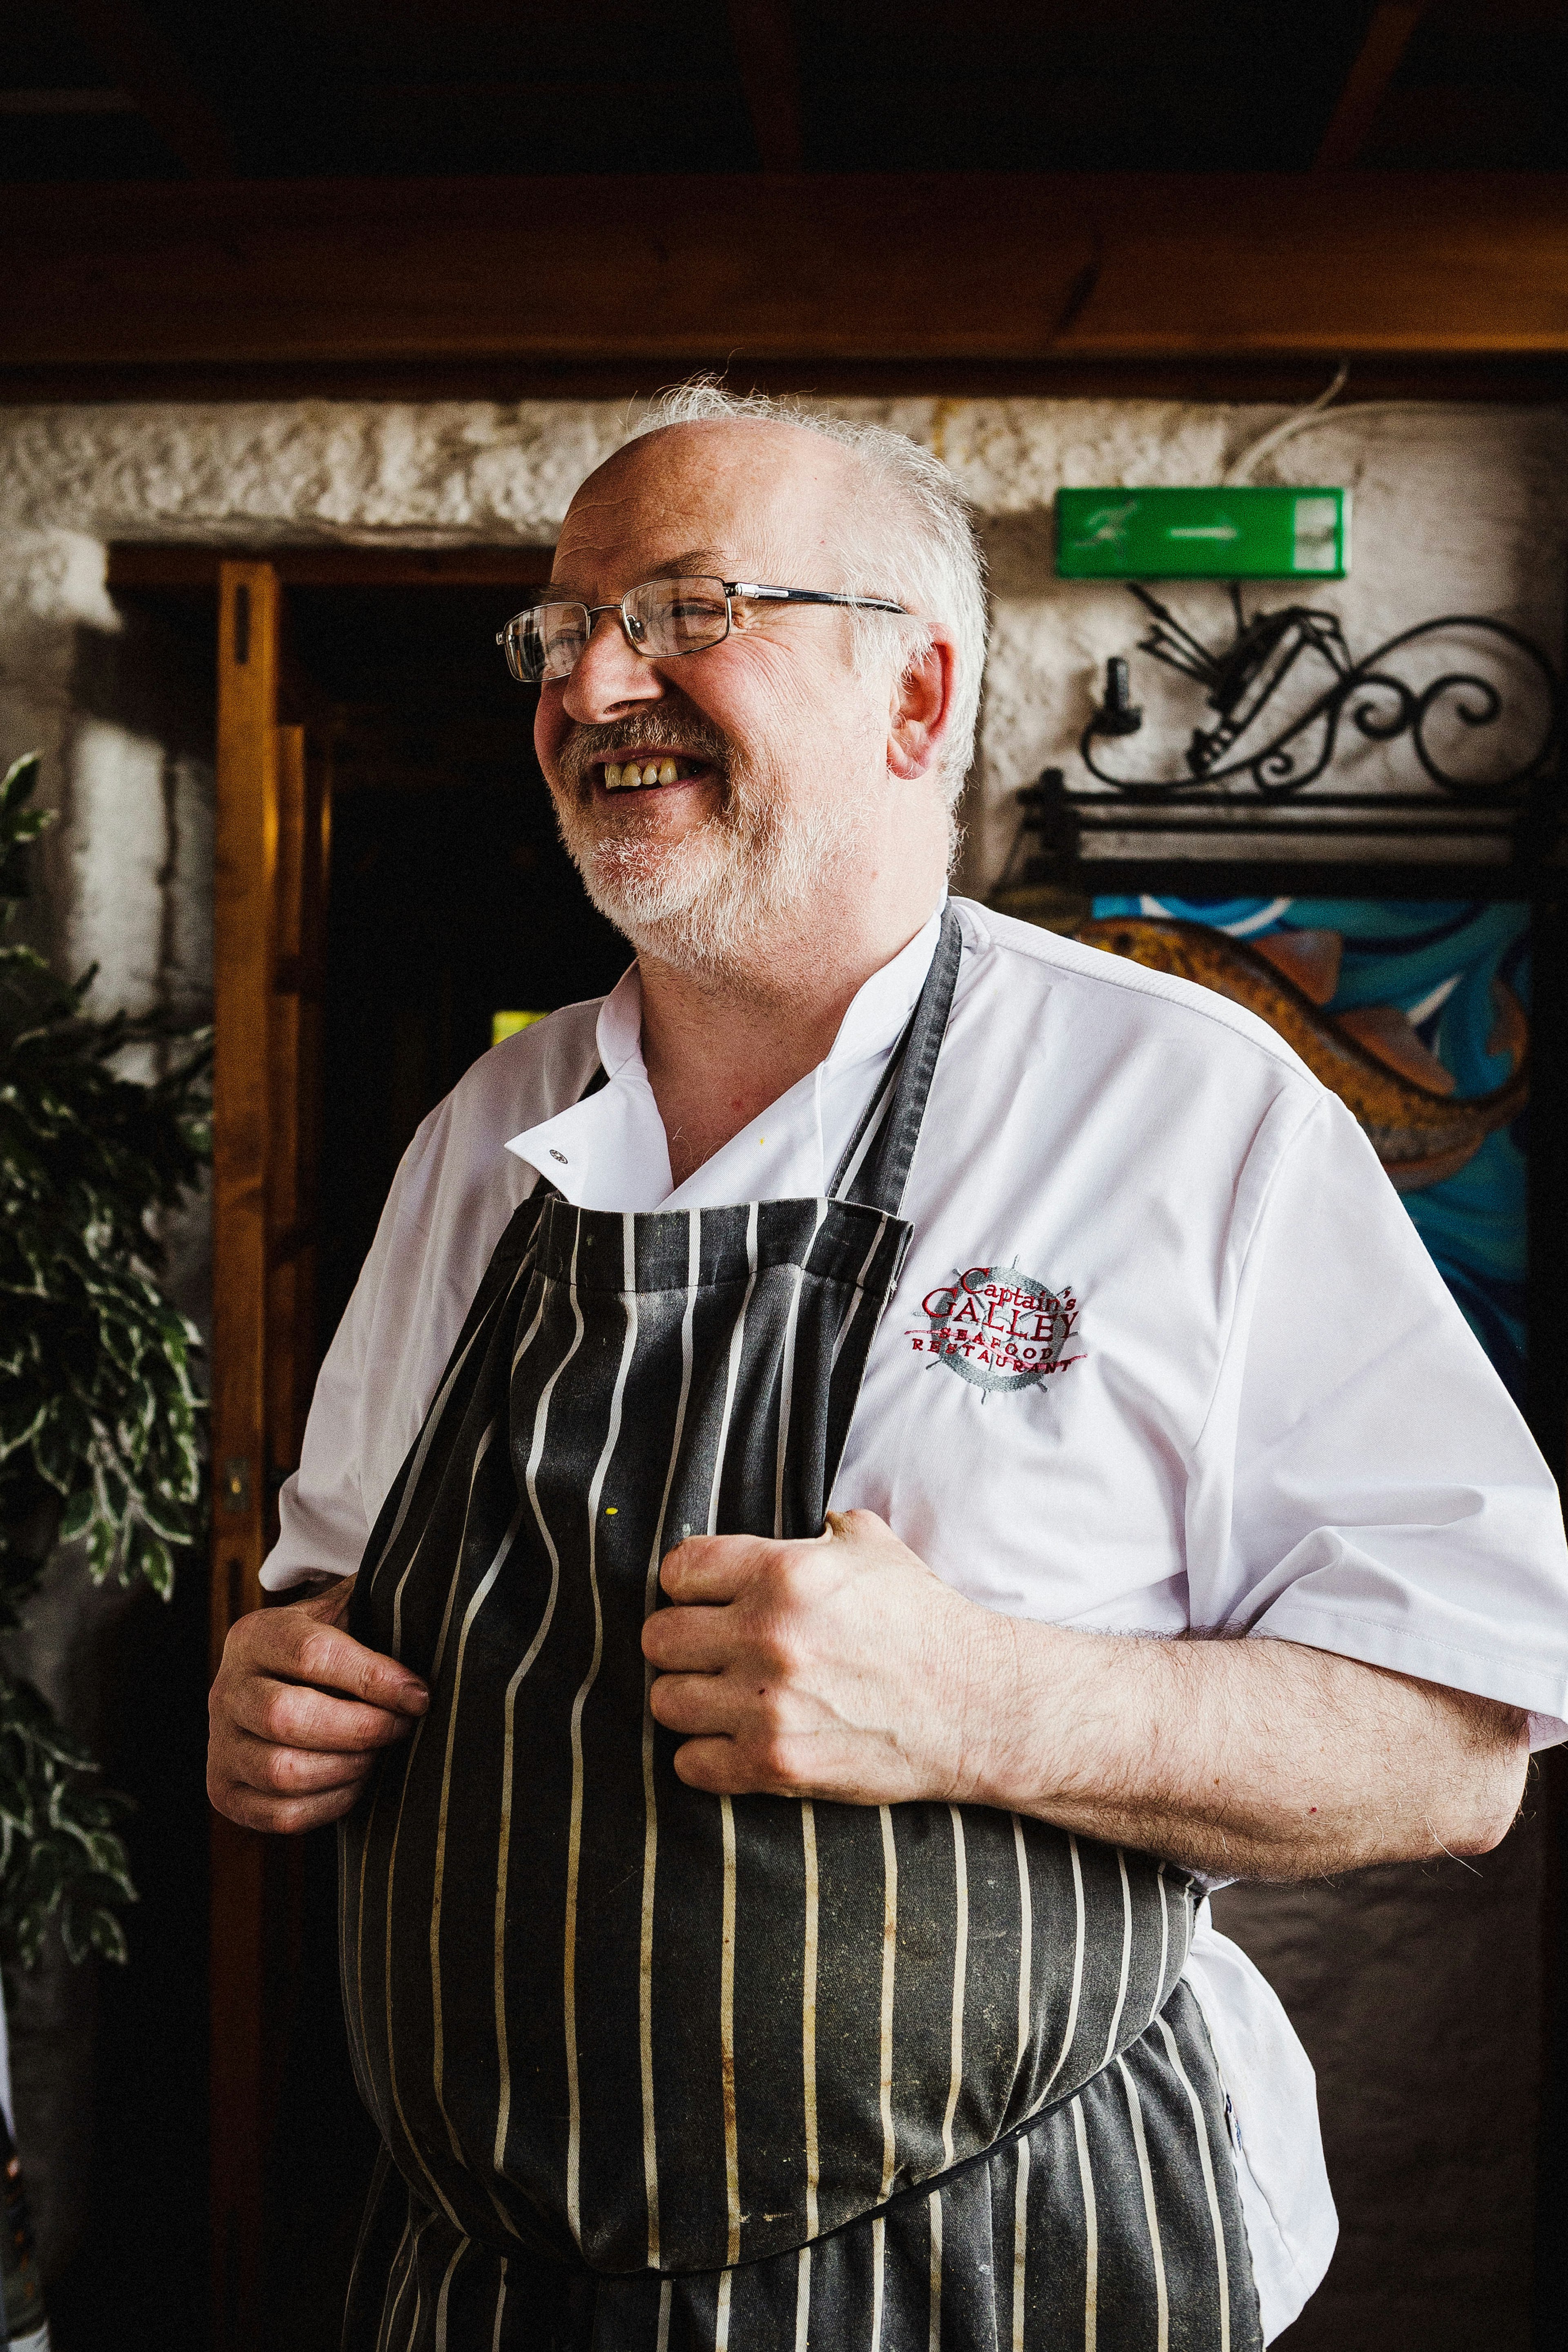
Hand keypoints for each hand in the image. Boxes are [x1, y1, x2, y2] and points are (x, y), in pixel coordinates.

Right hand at [207, 1578, 428, 1832]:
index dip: (374, 1678)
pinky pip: (280, 1814)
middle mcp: (226, 1689)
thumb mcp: (342, 1614)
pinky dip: (330, 1803)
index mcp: (255, 1635)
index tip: (419, 1695)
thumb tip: (432, 1602)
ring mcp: (220, 1745)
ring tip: (379, 1753)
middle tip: (402, 1726)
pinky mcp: (225, 1792)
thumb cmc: (327, 1650)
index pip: (312, 1654)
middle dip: (361, 1728)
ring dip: (347, 1768)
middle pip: (287, 1717)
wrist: (273, 1686)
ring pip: (282, 1771)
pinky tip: (356, 1780)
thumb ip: (374, 1605)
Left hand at [642, 1509, 1005, 1803]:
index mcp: (784, 1573)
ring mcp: (766, 1706)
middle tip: (713, 1652)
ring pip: (666, 1702)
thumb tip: (792, 1522)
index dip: (688, 1585)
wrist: (976, 1705)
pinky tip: (735, 1742)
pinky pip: (689, 1764)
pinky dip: (706, 1756)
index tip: (706, 1600)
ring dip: (691, 1700)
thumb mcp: (873, 1546)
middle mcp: (766, 1635)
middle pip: (659, 1638)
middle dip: (682, 1644)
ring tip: (723, 1698)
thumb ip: (818, 1529)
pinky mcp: (775, 1766)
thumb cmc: (924, 1621)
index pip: (678, 1571)